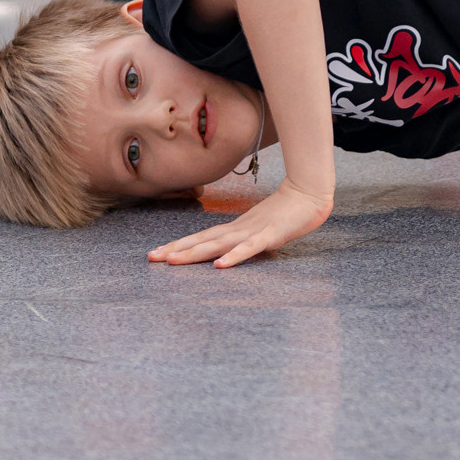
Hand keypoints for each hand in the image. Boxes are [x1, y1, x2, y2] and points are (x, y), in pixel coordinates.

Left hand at [148, 177, 330, 267]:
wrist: (309, 193)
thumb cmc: (285, 211)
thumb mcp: (258, 227)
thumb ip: (243, 238)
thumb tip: (227, 249)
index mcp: (234, 228)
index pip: (201, 238)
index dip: (178, 245)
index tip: (156, 253)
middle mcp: (238, 229)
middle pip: (202, 241)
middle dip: (176, 250)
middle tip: (151, 258)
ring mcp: (252, 232)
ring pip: (218, 244)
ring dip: (195, 253)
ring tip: (173, 261)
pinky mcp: (270, 236)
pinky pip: (249, 248)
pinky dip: (234, 257)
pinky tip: (220, 266)